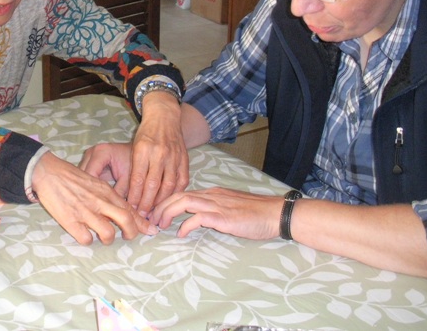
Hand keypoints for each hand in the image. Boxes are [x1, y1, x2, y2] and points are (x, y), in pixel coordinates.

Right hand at [32, 151, 156, 244]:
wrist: (49, 172)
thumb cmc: (71, 177)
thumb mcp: (94, 183)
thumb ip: (107, 196)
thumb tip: (120, 209)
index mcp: (106, 191)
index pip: (129, 208)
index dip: (142, 222)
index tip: (151, 231)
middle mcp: (99, 202)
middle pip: (126, 220)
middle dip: (132, 232)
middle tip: (128, 237)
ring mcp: (85, 212)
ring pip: (108, 234)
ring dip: (109, 240)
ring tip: (103, 237)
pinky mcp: (71, 220)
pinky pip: (86, 239)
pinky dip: (88, 241)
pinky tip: (85, 235)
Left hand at [127, 91, 187, 215]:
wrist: (164, 117)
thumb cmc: (145, 133)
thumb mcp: (134, 147)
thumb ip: (133, 168)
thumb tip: (126, 194)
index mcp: (142, 149)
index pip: (138, 178)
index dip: (134, 197)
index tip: (131, 210)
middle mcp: (158, 153)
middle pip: (153, 184)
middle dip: (147, 204)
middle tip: (142, 217)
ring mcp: (173, 156)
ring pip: (168, 185)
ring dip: (162, 202)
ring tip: (155, 214)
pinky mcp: (185, 159)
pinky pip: (182, 181)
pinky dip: (176, 194)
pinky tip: (170, 202)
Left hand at [148, 187, 282, 238]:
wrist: (276, 213)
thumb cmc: (257, 213)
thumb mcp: (231, 207)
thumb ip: (214, 209)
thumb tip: (198, 217)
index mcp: (213, 192)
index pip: (183, 192)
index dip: (167, 200)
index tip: (156, 211)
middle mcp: (212, 195)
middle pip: (178, 194)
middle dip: (161, 205)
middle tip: (151, 218)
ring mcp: (217, 204)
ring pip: (184, 202)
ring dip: (168, 212)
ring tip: (159, 224)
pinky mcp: (223, 217)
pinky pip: (198, 218)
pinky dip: (186, 225)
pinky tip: (181, 234)